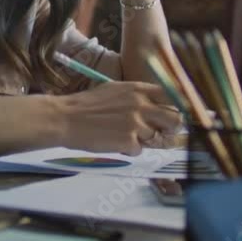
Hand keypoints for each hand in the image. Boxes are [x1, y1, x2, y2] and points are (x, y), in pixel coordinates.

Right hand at [56, 81, 182, 155]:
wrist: (65, 118)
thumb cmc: (86, 105)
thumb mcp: (115, 90)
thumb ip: (137, 96)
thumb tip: (156, 105)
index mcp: (138, 89)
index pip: (173, 96)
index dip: (176, 107)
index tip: (173, 114)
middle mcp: (141, 104)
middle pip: (175, 119)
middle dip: (170, 128)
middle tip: (159, 132)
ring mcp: (136, 123)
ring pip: (156, 138)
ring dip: (144, 140)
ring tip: (124, 136)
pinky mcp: (128, 141)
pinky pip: (139, 150)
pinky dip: (129, 150)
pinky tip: (114, 142)